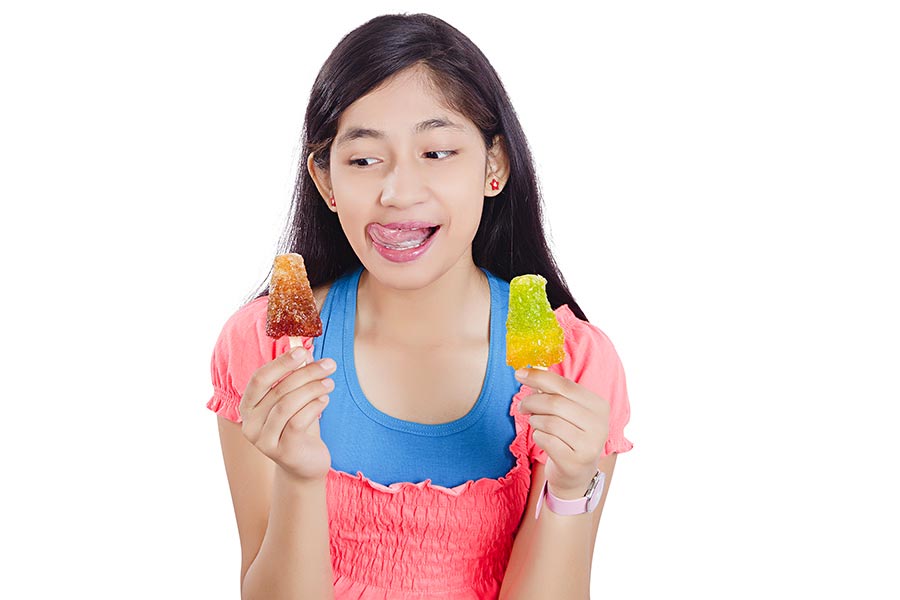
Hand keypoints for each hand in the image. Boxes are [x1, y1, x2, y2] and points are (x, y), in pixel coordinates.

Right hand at [239, 346, 335, 482]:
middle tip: (329, 365)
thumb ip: (295, 377)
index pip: (259, 379)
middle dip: (306, 373)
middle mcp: (250, 424)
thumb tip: (305, 350)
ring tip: (330, 383)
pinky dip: (313, 407)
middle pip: (278, 390)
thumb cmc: (298, 426)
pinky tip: (325, 400)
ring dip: (312, 389)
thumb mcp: (295, 399)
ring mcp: (264, 440)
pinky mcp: (282, 451)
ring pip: (287, 405)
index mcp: (248, 406)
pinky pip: (298, 422)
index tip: (303, 351)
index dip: (281, 363)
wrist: (305, 464)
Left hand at [516, 367, 609, 498]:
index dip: (539, 377)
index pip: (565, 385)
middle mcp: (599, 424)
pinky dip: (538, 436)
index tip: (519, 373)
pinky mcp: (575, 462)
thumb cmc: (568, 435)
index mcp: (599, 405)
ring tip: (536, 424)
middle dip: (531, 402)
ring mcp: (589, 445)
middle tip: (521, 406)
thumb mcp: (567, 411)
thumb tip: (527, 373)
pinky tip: (543, 439)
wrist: (576, 473)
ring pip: (548, 422)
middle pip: (555, 403)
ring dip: (535, 421)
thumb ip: (552, 392)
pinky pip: (545, 440)